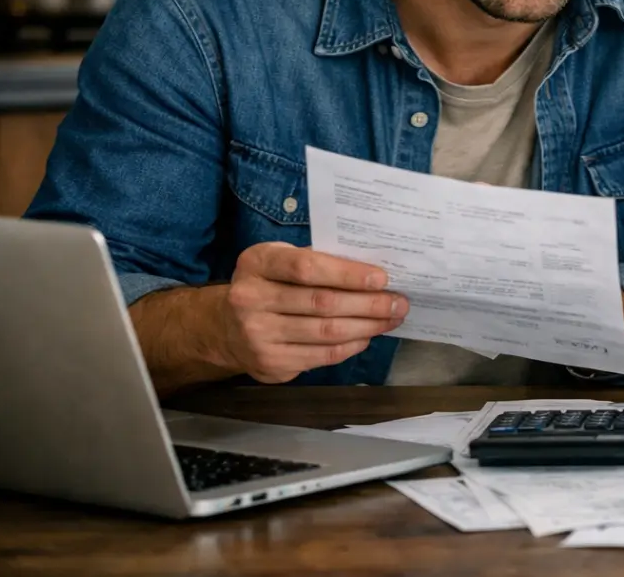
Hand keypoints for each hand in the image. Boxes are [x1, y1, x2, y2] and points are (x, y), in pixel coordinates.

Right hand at [218, 242, 406, 383]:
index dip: (348, 274)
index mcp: (257, 264)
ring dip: (367, 326)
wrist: (224, 327)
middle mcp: (250, 299)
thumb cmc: (267, 285)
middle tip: (398, 302)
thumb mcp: (280, 261)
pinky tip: (367, 336)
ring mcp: (258, 335)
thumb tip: (372, 271)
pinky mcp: (270, 362)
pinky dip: (350, 346)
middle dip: (368, 304)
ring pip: (326, 332)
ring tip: (391, 319)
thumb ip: (316, 261)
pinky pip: (322, 355)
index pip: (307, 268)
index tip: (382, 278)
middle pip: (322, 303)